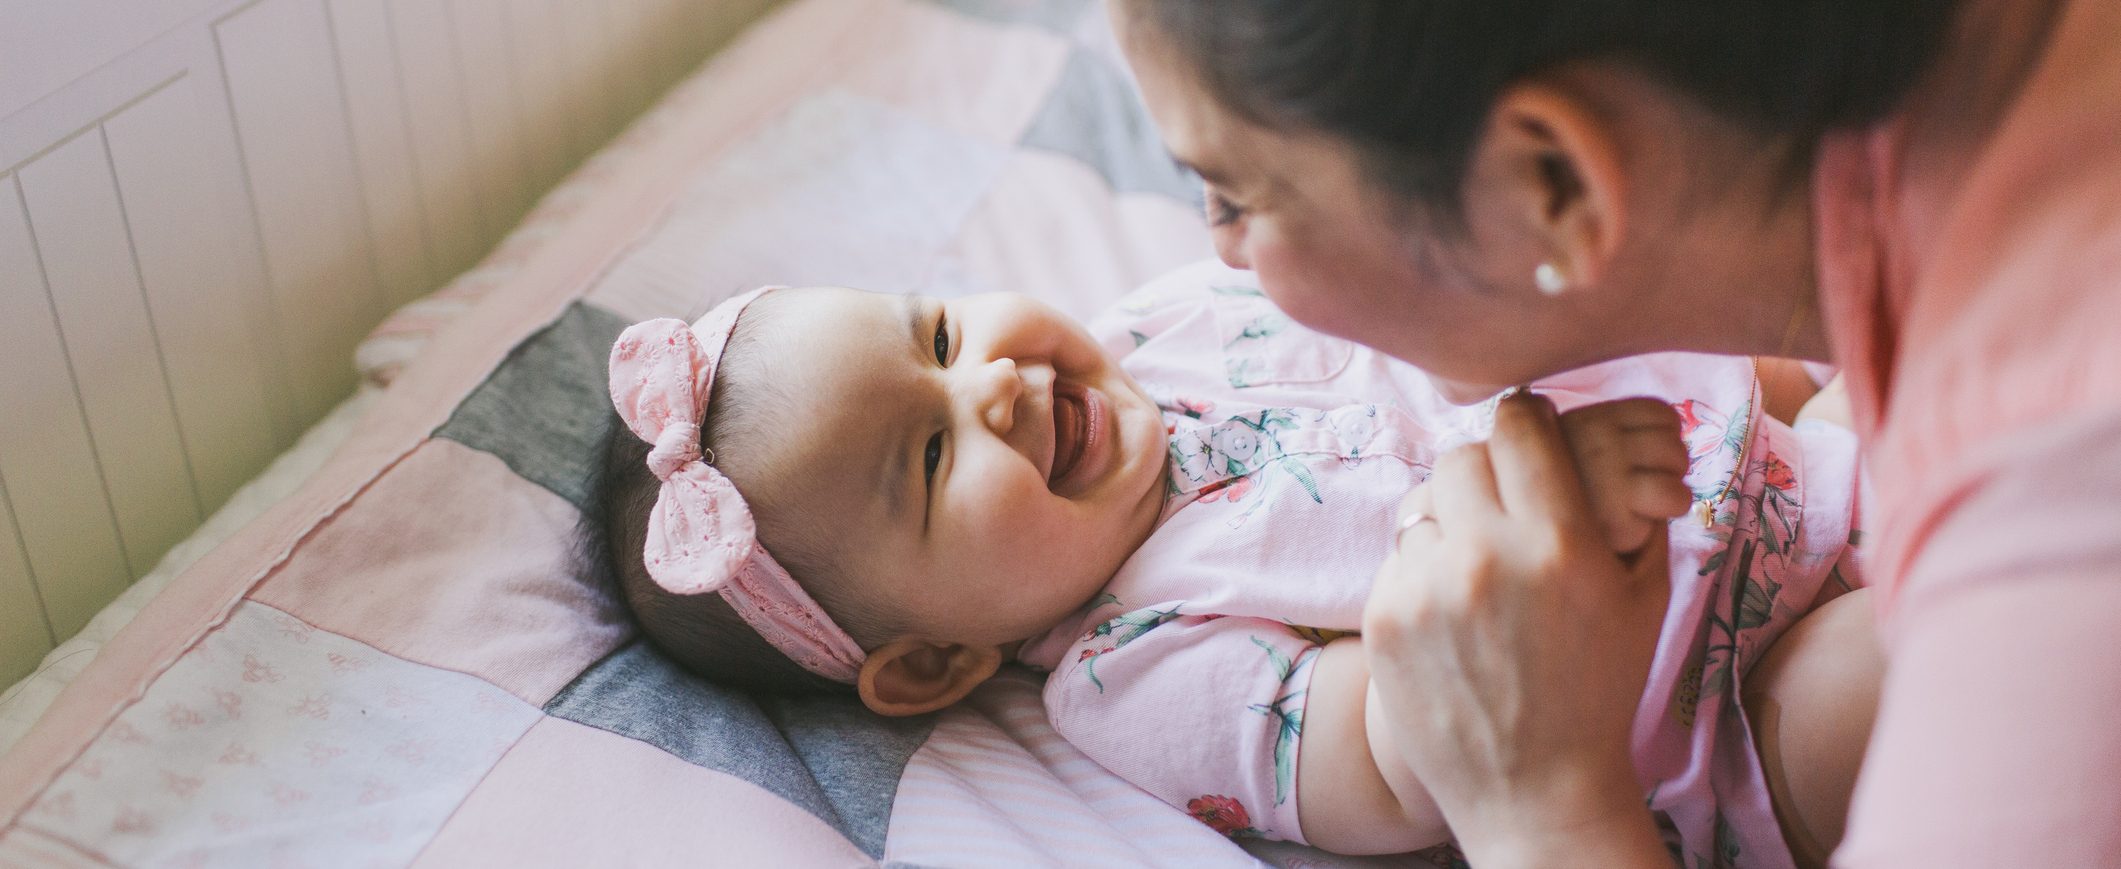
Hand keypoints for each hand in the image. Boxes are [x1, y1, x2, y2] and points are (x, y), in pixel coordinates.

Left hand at [1364, 392, 1672, 864]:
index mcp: (1560, 542)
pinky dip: (1423, 574)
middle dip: (1485, 473)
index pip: (1519, 423)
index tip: (1528, 432)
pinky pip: (1399, 558)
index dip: (1525, 421)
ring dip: (1450, 525)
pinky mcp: (1383, 618)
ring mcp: (1427, 588)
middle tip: (1502, 507)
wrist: (1536, 786)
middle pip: (1463, 456)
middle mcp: (1487, 556)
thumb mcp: (1642, 593)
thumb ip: (1622, 502)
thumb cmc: (1599, 686)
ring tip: (1478, 573)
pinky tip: (1452, 617)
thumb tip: (1592, 428)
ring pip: (1424, 506)